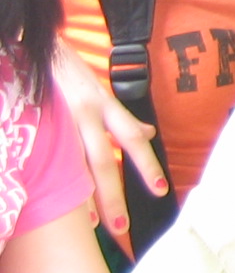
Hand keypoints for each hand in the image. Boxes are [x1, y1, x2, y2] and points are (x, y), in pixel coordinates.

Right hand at [53, 42, 166, 247]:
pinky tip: (51, 200)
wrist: (35, 47)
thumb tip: (147, 133)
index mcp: (106, 106)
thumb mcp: (102, 93)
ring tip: (89, 224)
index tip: (161, 191)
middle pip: (103, 159)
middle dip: (113, 194)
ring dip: (83, 196)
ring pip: (74, 163)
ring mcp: (59, 118)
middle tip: (122, 226)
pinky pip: (45, 157)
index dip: (147, 165)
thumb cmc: (69, 75)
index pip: (133, 138)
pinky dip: (51, 180)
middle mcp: (86, 112)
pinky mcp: (36, 121)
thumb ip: (121, 116)